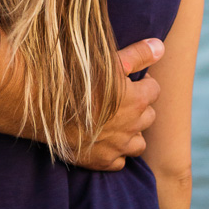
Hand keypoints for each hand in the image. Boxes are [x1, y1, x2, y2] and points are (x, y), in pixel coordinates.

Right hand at [72, 38, 163, 171]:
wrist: (48, 107)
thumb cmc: (77, 78)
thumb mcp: (109, 61)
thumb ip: (138, 55)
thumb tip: (160, 47)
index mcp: (137, 100)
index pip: (154, 90)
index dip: (143, 83)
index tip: (130, 80)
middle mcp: (132, 126)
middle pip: (148, 116)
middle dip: (139, 107)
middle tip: (122, 98)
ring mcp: (118, 146)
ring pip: (138, 143)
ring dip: (132, 132)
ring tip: (116, 121)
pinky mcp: (103, 161)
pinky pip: (119, 160)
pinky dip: (115, 151)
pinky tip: (103, 139)